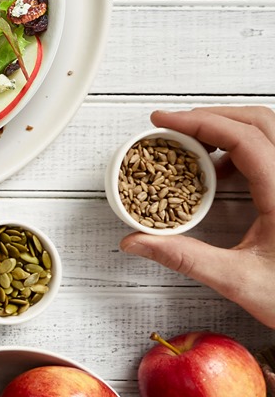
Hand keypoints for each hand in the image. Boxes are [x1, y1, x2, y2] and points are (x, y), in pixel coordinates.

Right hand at [122, 107, 274, 327]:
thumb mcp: (237, 281)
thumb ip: (184, 258)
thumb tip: (136, 242)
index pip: (243, 138)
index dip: (200, 122)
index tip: (163, 122)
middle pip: (260, 120)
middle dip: (212, 116)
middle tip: (174, 127)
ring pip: (270, 131)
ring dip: (229, 130)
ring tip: (194, 150)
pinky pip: (274, 151)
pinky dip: (244, 148)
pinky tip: (221, 172)